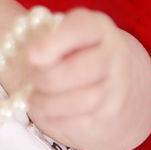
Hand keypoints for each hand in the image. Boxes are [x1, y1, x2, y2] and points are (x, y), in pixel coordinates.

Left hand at [23, 7, 150, 149]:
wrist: (118, 85)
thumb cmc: (75, 56)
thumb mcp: (65, 39)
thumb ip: (48, 40)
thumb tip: (34, 54)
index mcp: (98, 28)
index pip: (81, 28)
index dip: (55, 41)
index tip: (32, 54)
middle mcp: (113, 55)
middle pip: (71, 70)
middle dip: (42, 77)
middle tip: (33, 77)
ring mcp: (116, 87)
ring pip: (73, 101)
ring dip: (44, 102)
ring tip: (34, 98)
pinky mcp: (110, 115)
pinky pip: (75, 122)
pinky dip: (54, 118)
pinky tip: (49, 111)